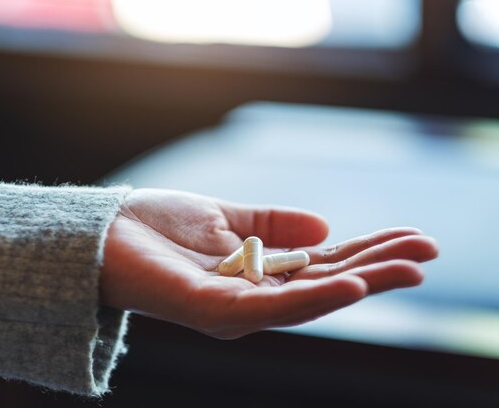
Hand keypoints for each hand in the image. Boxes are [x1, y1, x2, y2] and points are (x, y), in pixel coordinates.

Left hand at [101, 189, 437, 338]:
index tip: (412, 237)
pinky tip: (349, 283)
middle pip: (325, 283)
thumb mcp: (224, 217)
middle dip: (378, 268)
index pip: (323, 264)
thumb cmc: (154, 227)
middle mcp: (253, 298)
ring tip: (408, 267)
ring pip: (308, 298)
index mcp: (257, 273)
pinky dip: (311, 297)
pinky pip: (270, 307)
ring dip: (360, 283)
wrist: (99, 234)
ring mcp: (235, 309)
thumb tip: (327, 226)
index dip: (368, 251)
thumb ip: (272, 224)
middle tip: (429, 251)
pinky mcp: (212, 311)